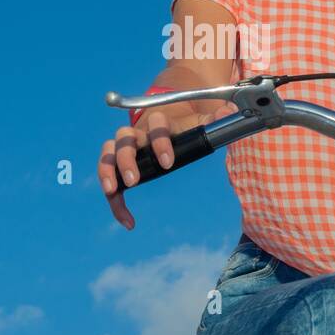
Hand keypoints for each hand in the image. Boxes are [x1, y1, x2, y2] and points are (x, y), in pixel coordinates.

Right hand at [98, 100, 239, 228]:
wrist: (172, 115)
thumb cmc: (188, 122)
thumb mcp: (202, 120)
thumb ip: (215, 119)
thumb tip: (227, 114)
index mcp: (160, 121)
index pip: (156, 125)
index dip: (159, 142)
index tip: (168, 163)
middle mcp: (139, 132)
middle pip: (123, 138)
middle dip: (126, 158)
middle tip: (134, 179)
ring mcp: (127, 146)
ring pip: (108, 152)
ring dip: (106, 170)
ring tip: (112, 191)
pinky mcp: (122, 164)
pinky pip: (110, 179)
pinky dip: (115, 201)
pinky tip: (128, 220)